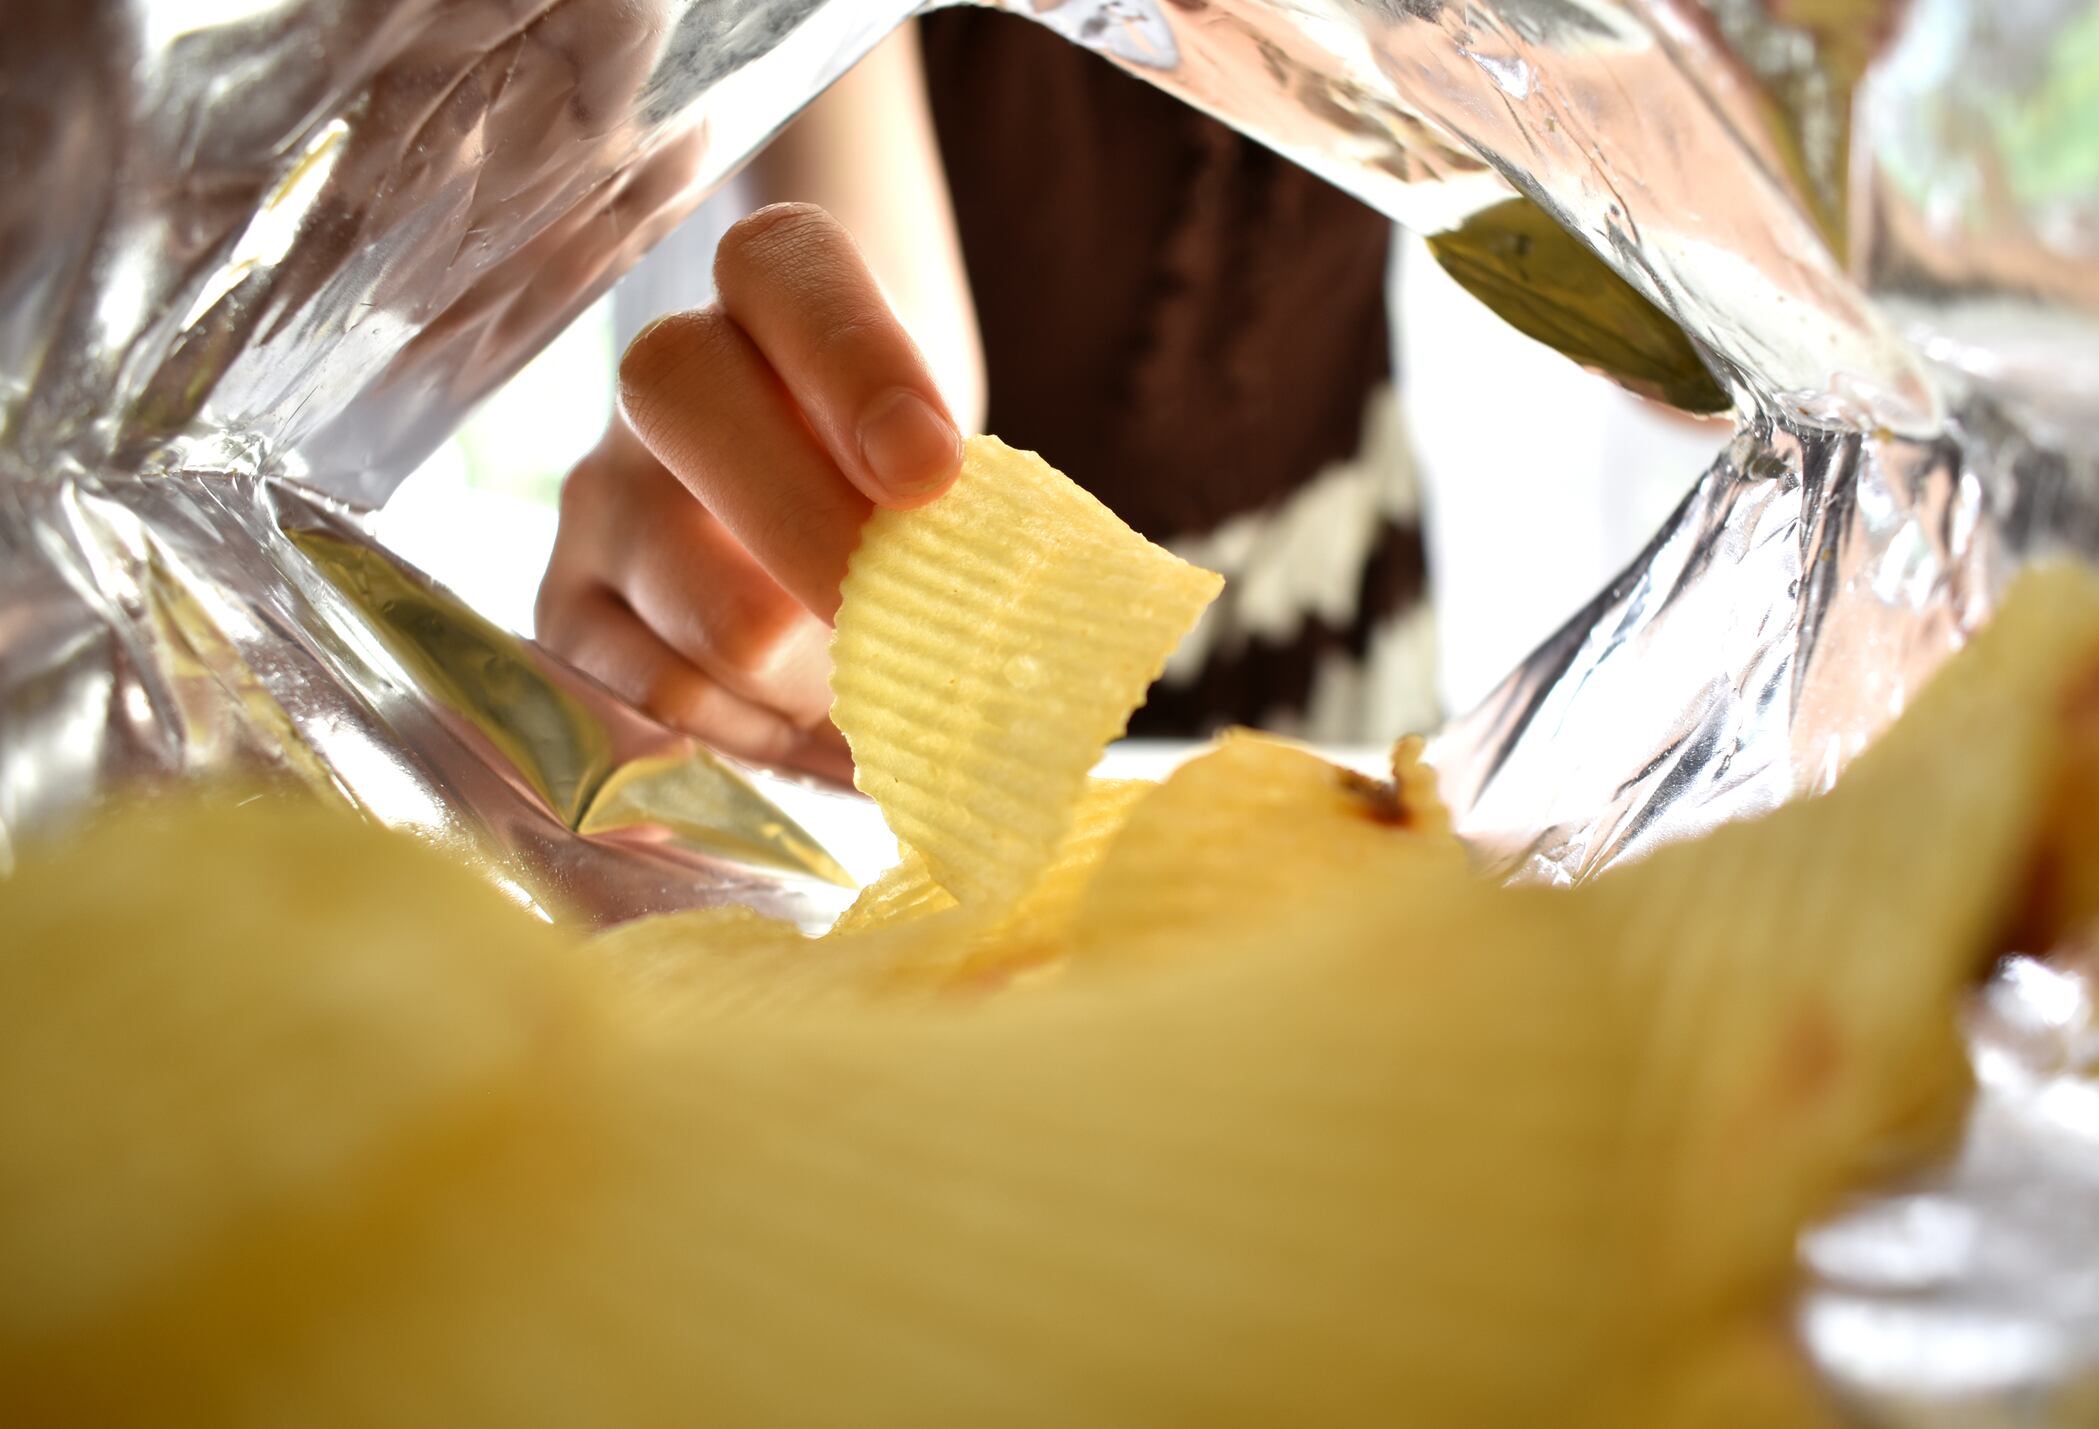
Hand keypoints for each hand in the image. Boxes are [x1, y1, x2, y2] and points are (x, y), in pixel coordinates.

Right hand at [536, 204, 964, 781]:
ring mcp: (600, 494)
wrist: (805, 541)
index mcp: (771, 295)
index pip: (782, 270)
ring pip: (714, 609)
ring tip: (870, 687)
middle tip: (916, 625)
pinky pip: (671, 700)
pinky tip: (809, 729)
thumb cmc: (902, 490)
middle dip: (825, 544)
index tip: (928, 467)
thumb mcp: (939, 461)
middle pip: (694, 407)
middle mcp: (663, 374)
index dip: (855, 364)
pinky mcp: (565, 609)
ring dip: (821, 678)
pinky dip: (763, 737)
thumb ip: (954, 505)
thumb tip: (976, 629)